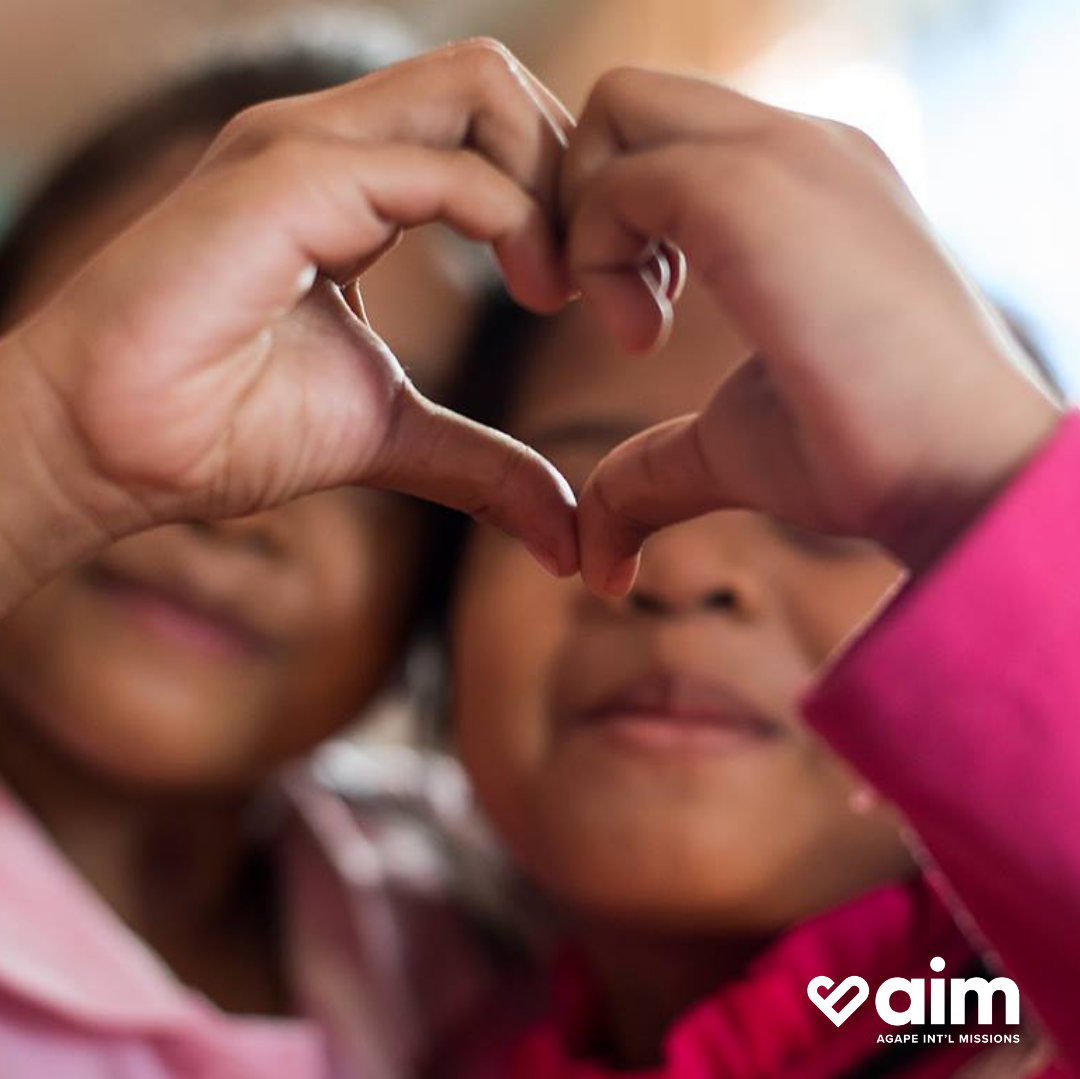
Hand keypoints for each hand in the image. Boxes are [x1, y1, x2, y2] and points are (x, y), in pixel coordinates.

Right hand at [1, 39, 577, 605]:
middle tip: (616, 286)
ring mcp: (306, 148)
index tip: (613, 297)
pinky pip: (440, 167)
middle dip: (582, 176)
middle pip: (500, 85)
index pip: (494, 130)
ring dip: (556, 183)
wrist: (111, 452)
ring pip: (481, 86)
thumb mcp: (393, 437)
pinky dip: (513, 221)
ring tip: (570, 291)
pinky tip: (534, 294)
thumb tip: (567, 533)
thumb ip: (483, 465)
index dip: (571, 201)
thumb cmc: (227, 429)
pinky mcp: (286, 179)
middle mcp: (334, 143)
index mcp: (356, 183)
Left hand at [561, 68, 1063, 593]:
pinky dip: (595, 258)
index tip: (634, 316)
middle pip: (628, 98)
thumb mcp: (733, 445)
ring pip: (617, 105)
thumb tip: (600, 546)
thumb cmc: (870, 457)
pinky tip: (643, 342)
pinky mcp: (756, 194)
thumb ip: (654, 465)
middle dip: (578, 195)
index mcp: (800, 184)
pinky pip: (619, 177)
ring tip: (636, 332)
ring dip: (584, 221)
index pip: (665, 134)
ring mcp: (782, 155)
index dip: (612, 214)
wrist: (963, 475)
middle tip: (598, 304)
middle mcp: (794, 146)